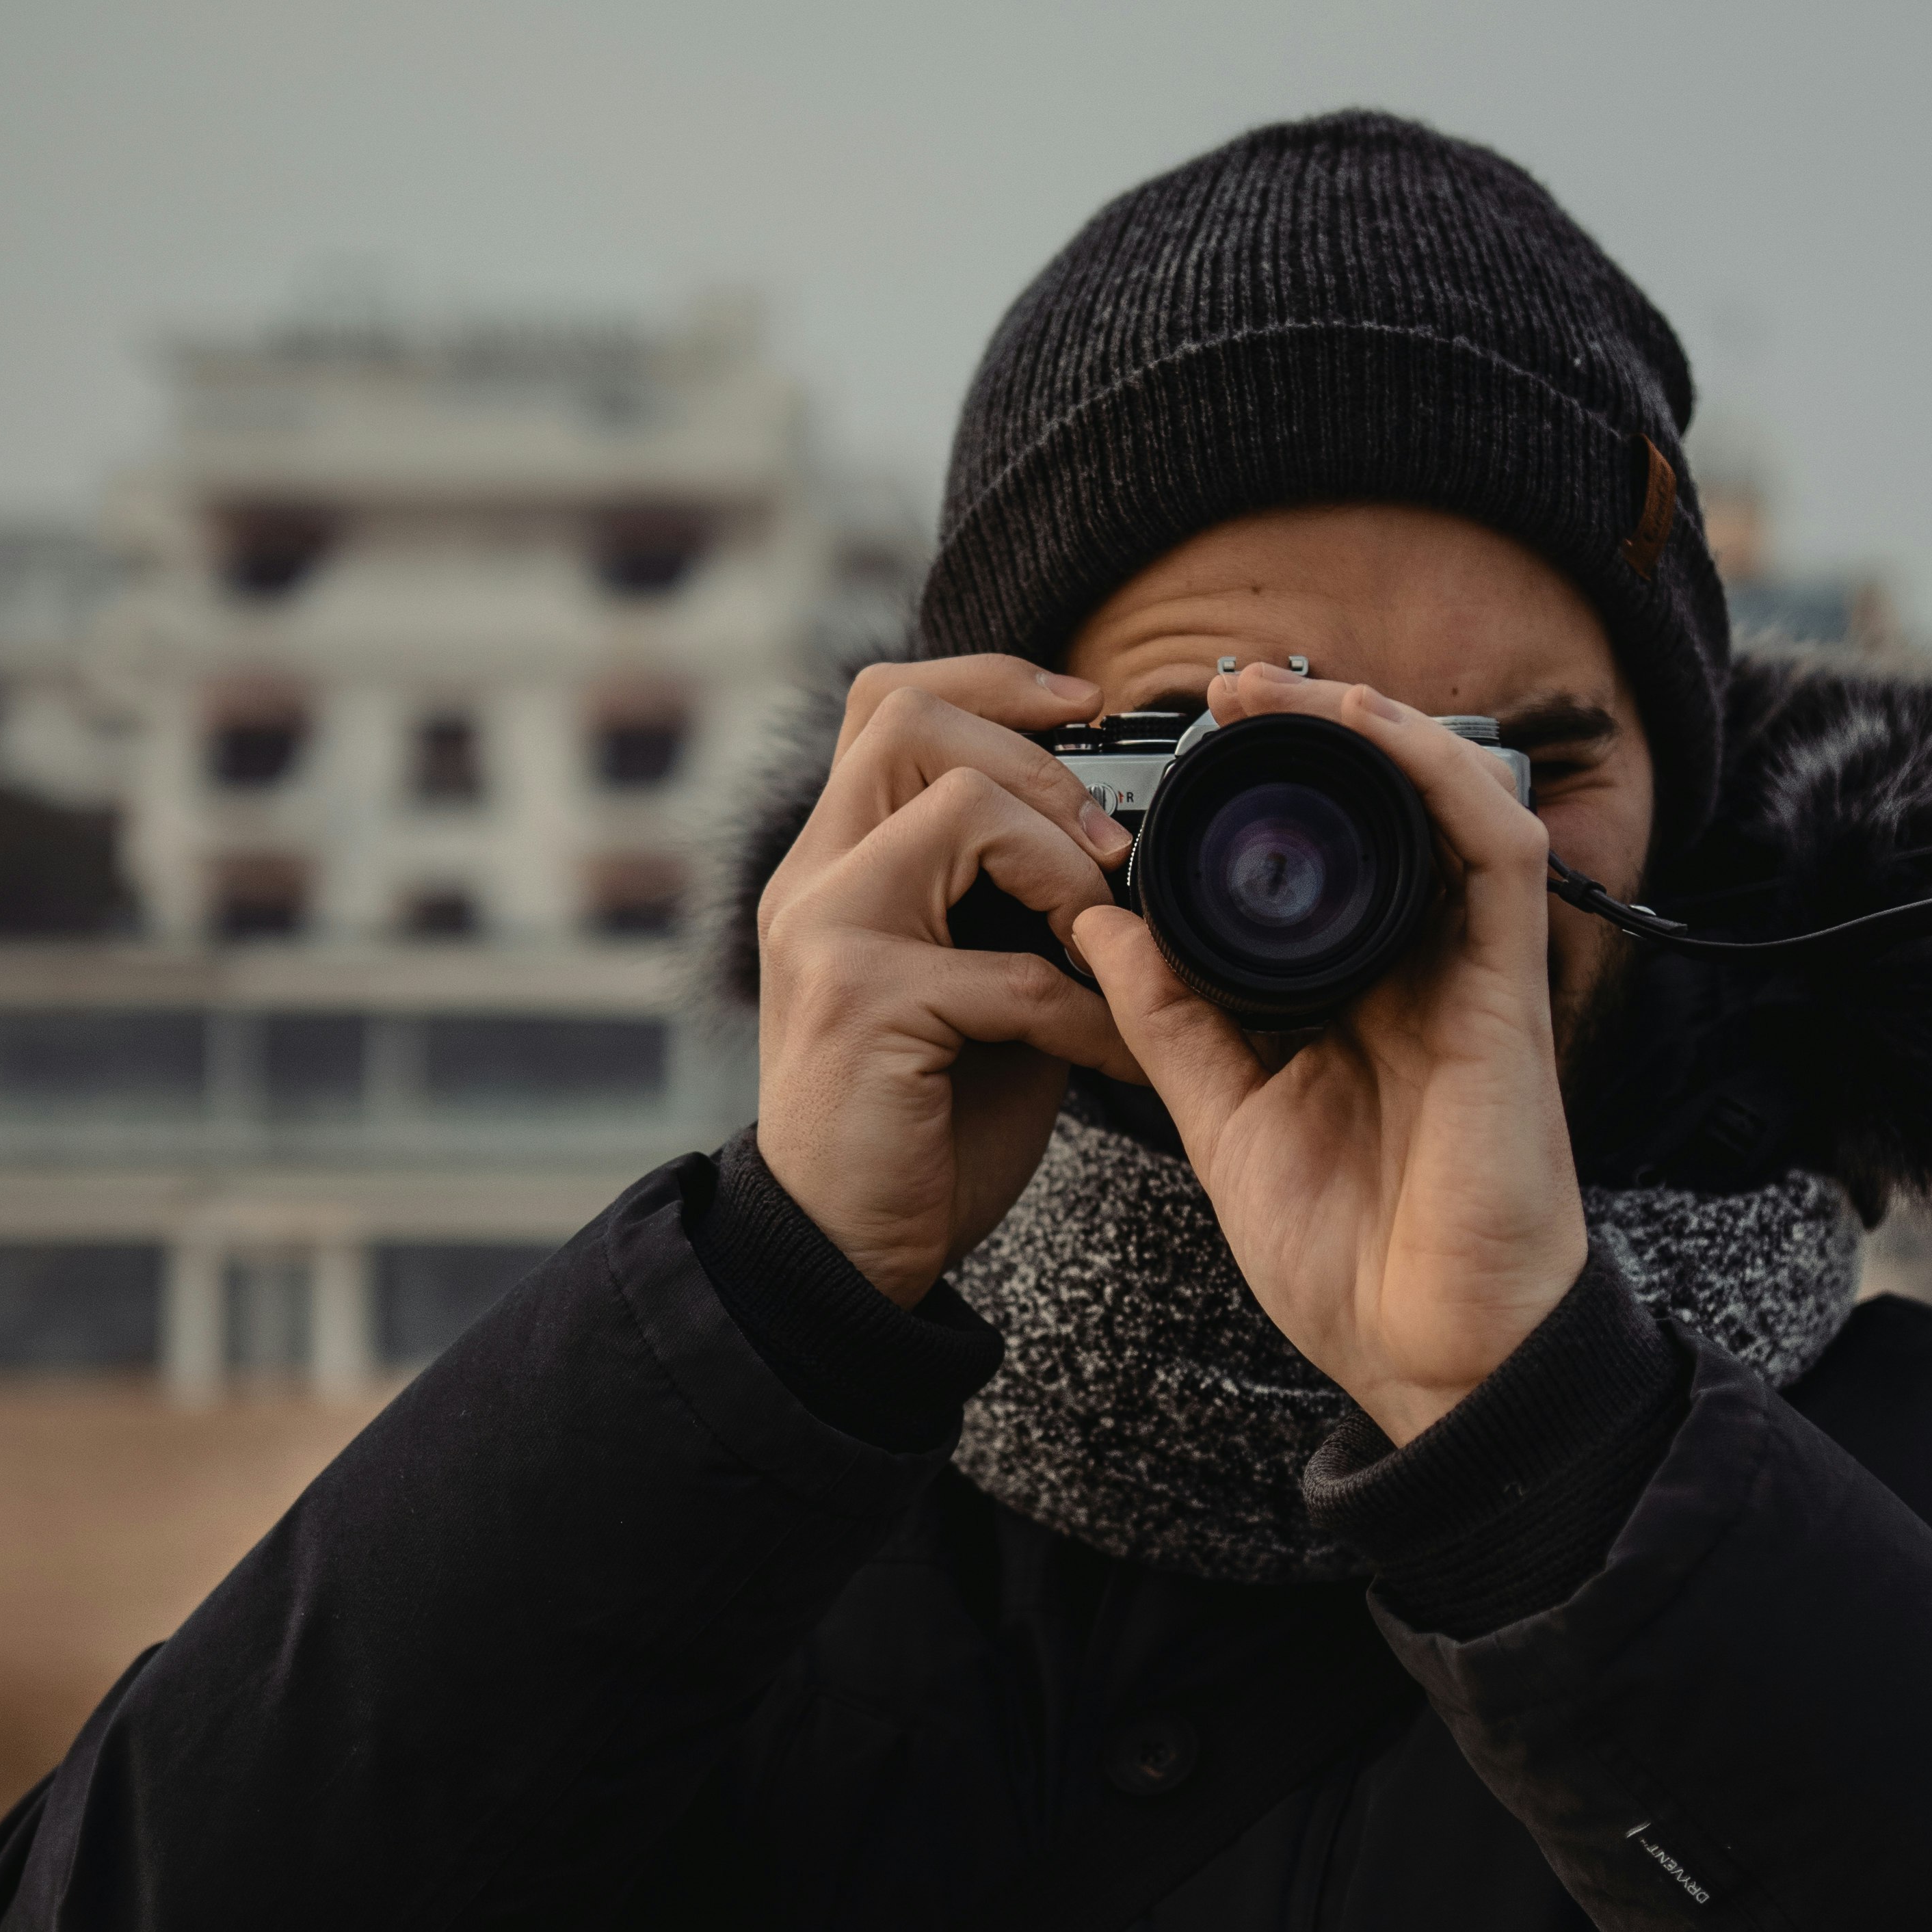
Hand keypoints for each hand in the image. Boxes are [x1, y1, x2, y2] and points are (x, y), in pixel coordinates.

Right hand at [755, 657, 1147, 1307]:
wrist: (847, 1249)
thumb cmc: (922, 1120)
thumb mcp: (971, 981)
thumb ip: (1008, 901)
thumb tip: (1115, 835)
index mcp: (835, 862)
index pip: (887, 701)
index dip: (992, 682)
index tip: (1086, 710)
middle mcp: (812, 880)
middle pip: (911, 719)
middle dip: (1040, 765)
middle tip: (1108, 848)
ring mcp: (825, 935)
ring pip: (959, 804)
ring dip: (1064, 865)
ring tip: (1104, 939)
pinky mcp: (862, 1005)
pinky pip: (1014, 968)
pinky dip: (1093, 1012)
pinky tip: (1119, 1055)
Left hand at [1069, 667, 1587, 1444]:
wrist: (1432, 1352)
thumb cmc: (1348, 1261)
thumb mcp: (1224, 1122)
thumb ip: (1169, 1023)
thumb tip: (1097, 925)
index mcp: (1349, 1001)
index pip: (1308, 868)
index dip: (1251, 797)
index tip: (1168, 758)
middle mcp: (1414, 972)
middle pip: (1377, 817)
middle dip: (1308, 736)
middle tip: (1222, 692)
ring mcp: (1466, 974)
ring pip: (1441, 803)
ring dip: (1369, 728)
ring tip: (1283, 691)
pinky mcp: (1509, 987)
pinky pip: (1495, 847)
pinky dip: (1438, 772)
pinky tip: (1371, 728)